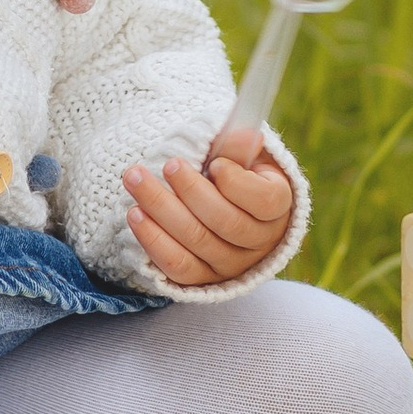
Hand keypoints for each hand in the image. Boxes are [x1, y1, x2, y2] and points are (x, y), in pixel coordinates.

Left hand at [122, 120, 293, 285]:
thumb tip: (248, 136)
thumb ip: (240, 147)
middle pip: (225, 221)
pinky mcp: (202, 278)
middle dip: (191, 190)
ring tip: (136, 181)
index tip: (215, 163)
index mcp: (276, 208)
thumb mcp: (242, 156)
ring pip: (196, 241)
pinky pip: (177, 266)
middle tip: (167, 164)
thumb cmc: (233, 172)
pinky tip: (136, 216)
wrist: (220, 206)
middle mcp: (258, 242)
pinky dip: (154, 241)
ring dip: (162, 209)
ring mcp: (230, 264)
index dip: (237, 183)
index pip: (264, 201)